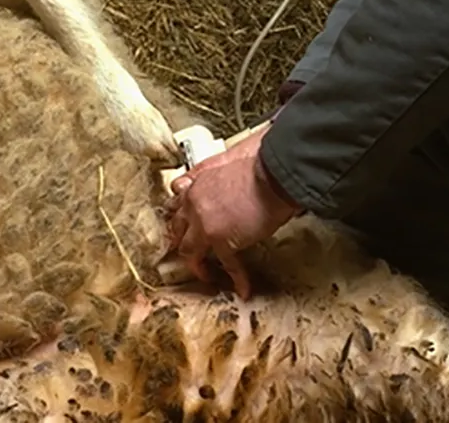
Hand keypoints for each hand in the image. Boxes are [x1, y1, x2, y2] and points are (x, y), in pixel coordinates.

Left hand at [164, 127, 297, 298]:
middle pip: (177, 228)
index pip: (177, 202)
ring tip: (207, 274)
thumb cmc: (257, 163)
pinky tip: (243, 289)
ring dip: (197, 265)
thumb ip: (211, 171)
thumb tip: (212, 175)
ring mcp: (205, 225)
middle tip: (189, 250)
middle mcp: (194, 204)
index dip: (180, 215)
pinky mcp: (223, 241)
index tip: (185, 223)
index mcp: (196, 184)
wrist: (271, 175)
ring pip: (189, 251)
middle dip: (181, 240)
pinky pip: (228, 265)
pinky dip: (237, 278)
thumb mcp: (225, 160)